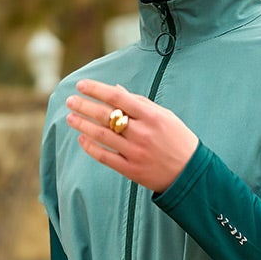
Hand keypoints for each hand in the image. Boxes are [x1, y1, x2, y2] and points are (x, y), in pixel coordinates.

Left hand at [66, 79, 198, 193]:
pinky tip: (81, 139)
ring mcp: (135, 152)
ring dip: (83, 125)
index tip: (81, 85)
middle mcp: (142, 133)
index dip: (96, 90)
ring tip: (70, 117)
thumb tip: (115, 90)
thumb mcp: (165, 116)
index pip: (117, 98)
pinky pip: (105, 157)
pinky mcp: (131, 170)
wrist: (190, 174)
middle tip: (70, 100)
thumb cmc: (178, 140)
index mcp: (152, 116)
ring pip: (102, 136)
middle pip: (106, 116)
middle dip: (84, 106)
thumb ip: (140, 103)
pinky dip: (91, 147)